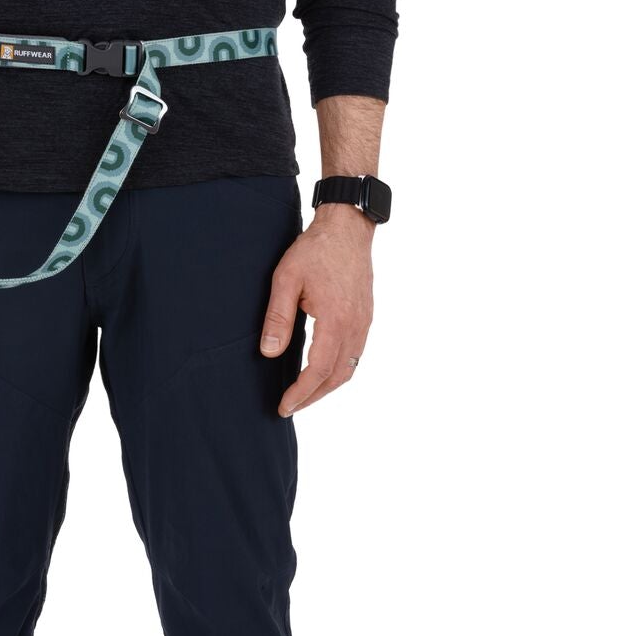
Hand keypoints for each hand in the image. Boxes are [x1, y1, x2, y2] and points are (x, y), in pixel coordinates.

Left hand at [259, 204, 375, 415]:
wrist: (347, 228)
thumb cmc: (315, 250)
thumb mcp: (286, 279)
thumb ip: (278, 317)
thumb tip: (269, 353)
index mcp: (336, 320)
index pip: (319, 370)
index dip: (301, 392)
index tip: (284, 406)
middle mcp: (355, 326)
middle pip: (338, 376)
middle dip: (313, 396)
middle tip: (290, 407)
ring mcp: (364, 322)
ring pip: (350, 368)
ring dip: (327, 386)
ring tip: (304, 394)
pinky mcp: (365, 317)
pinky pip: (356, 354)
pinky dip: (339, 370)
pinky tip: (323, 371)